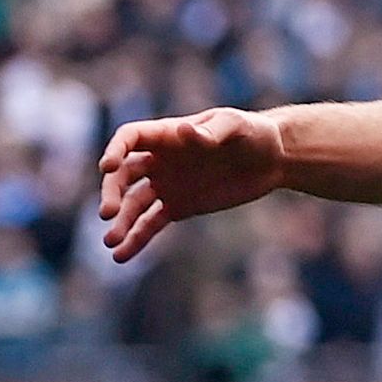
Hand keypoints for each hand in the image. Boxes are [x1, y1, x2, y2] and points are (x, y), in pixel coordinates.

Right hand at [97, 108, 290, 260]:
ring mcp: (167, 185)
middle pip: (123, 175)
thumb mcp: (236, 126)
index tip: (107, 167)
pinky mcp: (179, 207)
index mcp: (168, 135)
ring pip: (134, 204)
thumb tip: (183, 131)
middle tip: (108, 213)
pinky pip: (151, 223)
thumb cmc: (254, 133)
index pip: (130, 138)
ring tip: (110, 243)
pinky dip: (136, 239)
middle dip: (112, 193)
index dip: (115, 150)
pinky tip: (121, 255)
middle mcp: (160, 160)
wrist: (273, 160)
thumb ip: (211, 131)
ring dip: (121, 222)